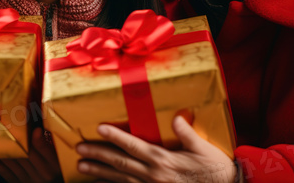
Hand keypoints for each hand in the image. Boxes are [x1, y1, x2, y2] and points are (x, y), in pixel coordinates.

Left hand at [0, 128, 62, 182]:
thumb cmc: (53, 167)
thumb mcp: (58, 157)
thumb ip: (50, 144)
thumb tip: (39, 126)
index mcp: (55, 164)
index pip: (45, 149)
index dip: (39, 140)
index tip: (35, 129)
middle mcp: (43, 173)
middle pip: (26, 154)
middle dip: (16, 139)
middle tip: (5, 126)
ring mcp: (30, 180)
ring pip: (13, 162)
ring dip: (2, 150)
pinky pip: (5, 172)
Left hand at [75, 115, 236, 182]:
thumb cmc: (213, 167)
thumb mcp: (202, 147)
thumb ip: (186, 133)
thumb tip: (175, 118)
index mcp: (163, 159)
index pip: (133, 146)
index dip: (115, 137)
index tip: (99, 129)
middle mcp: (153, 174)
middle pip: (120, 163)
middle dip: (98, 155)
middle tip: (79, 149)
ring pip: (120, 178)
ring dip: (100, 173)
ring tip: (82, 168)